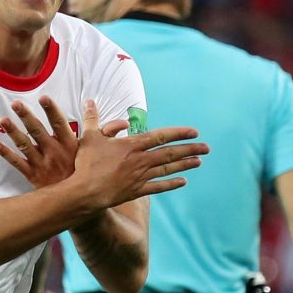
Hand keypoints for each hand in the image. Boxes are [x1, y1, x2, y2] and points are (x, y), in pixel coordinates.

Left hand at [0, 96, 127, 188]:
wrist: (80, 204)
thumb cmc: (88, 174)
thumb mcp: (99, 154)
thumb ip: (107, 135)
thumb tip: (122, 123)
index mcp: (69, 145)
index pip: (60, 123)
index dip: (51, 110)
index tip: (43, 97)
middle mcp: (55, 153)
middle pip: (38, 131)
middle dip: (27, 117)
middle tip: (16, 103)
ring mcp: (43, 164)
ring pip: (25, 146)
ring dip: (13, 132)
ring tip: (2, 119)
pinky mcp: (34, 176)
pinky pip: (18, 164)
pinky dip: (7, 155)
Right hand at [72, 100, 208, 208]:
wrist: (85, 192)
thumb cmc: (86, 164)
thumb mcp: (89, 137)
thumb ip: (92, 118)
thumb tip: (89, 101)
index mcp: (132, 145)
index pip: (161, 136)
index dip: (179, 133)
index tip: (194, 132)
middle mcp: (141, 160)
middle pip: (170, 152)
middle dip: (190, 149)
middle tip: (206, 147)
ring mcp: (140, 176)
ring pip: (168, 168)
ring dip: (185, 164)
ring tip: (199, 161)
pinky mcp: (137, 191)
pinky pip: (159, 187)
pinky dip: (171, 183)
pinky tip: (183, 181)